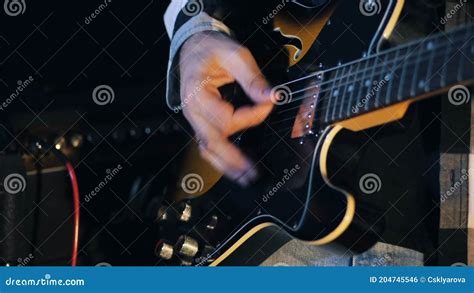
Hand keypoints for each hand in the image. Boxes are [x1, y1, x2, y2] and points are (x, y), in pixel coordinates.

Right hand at [179, 31, 273, 185]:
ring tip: (245, 177)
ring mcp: (195, 118)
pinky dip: (220, 158)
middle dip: (233, 159)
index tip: (268, 106)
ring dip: (225, 165)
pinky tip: (235, 166)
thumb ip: (253, 78)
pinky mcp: (200, 122)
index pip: (226, 117)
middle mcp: (193, 110)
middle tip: (252, 172)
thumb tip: (272, 98)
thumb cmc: (211, 49)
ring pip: (207, 148)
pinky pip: (207, 144)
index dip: (251, 116)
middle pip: (212, 141)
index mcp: (197, 92)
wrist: (193, 47)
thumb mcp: (235, 55)